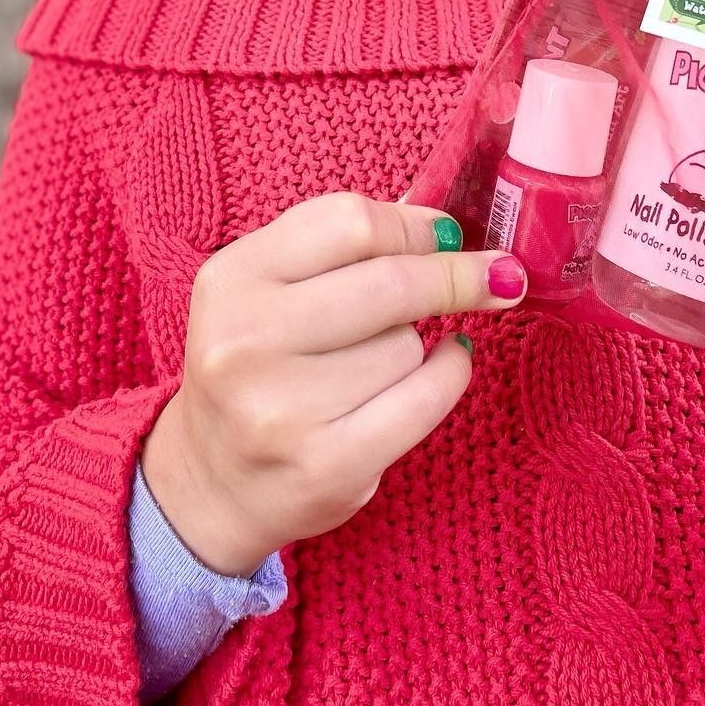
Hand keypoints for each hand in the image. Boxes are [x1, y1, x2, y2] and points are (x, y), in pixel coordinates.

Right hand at [141, 192, 528, 577]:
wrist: (211, 483)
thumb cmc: (258, 366)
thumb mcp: (268, 288)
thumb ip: (342, 249)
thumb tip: (444, 229)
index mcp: (233, 278)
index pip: (350, 222)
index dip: (414, 225)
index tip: (449, 234)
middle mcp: (247, 341)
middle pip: (392, 282)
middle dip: (455, 276)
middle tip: (494, 274)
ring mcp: (284, 409)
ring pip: (408, 345)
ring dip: (418, 344)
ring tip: (381, 360)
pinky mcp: (327, 465)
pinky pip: (425, 399)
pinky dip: (449, 375)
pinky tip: (444, 364)